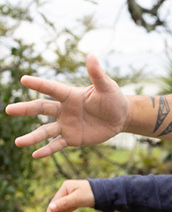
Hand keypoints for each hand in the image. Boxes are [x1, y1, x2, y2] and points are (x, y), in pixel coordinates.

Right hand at [6, 54, 129, 158]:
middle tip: (9, 110)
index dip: (39, 84)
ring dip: (32, 137)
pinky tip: (35, 155)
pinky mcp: (72, 138)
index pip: (52, 89)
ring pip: (45, 130)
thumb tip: (92, 56)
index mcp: (70, 95)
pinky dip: (47, 150)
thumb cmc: (113, 98)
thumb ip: (97, 74)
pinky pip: (57, 144)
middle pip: (41, 109)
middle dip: (26, 109)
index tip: (24, 79)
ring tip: (18, 143)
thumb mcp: (107, 87)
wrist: (121, 117)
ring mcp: (66, 125)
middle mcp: (64, 110)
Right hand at [42, 180, 94, 211]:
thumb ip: (63, 203)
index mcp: (65, 187)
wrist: (106, 192)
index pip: (54, 203)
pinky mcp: (78, 198)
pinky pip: (68, 206)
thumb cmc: (91, 194)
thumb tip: (50, 208)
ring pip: (62, 206)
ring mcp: (72, 194)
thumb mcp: (76, 199)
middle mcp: (67, 190)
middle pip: (57, 204)